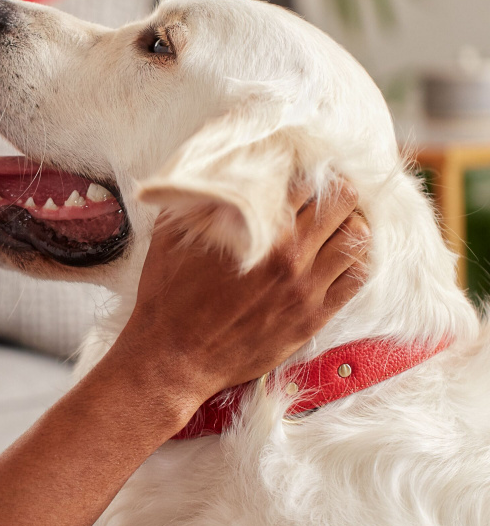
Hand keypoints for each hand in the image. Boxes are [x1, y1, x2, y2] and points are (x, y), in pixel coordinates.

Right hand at [0, 180, 368, 525]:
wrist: (173, 357)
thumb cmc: (168, 295)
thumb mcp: (171, 235)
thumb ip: (199, 201)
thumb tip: (217, 172)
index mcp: (256, 229)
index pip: (303, 181)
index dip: (306, 169)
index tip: (303, 168)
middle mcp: (289, 255)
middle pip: (340, 202)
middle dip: (337, 189)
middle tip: (329, 188)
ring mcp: (306, 288)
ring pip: (357, 238)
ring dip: (351, 222)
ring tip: (340, 219)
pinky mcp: (313, 317)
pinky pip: (356, 280)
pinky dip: (357, 259)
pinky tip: (342, 254)